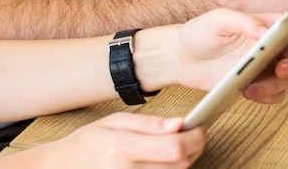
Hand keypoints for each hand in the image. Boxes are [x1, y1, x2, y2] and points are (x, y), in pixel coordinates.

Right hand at [24, 113, 204, 168]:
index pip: (172, 148)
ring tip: (182, 145)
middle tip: (197, 134)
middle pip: (179, 165)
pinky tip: (168, 159)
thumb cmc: (86, 144)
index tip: (201, 127)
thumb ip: (148, 124)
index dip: (195, 138)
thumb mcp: (113, 122)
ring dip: (186, 160)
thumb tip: (179, 124)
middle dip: (195, 148)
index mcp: (120, 148)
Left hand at [175, 8, 287, 103]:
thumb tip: (266, 30)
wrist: (182, 58)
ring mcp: (265, 67)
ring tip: (254, 85)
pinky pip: (276, 94)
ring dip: (278, 83)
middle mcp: (270, 45)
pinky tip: (250, 92)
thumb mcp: (219, 19)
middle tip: (280, 67)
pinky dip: (268, 96)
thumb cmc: (200, 32)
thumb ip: (244, 22)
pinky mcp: (258, 85)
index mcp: (265, 24)